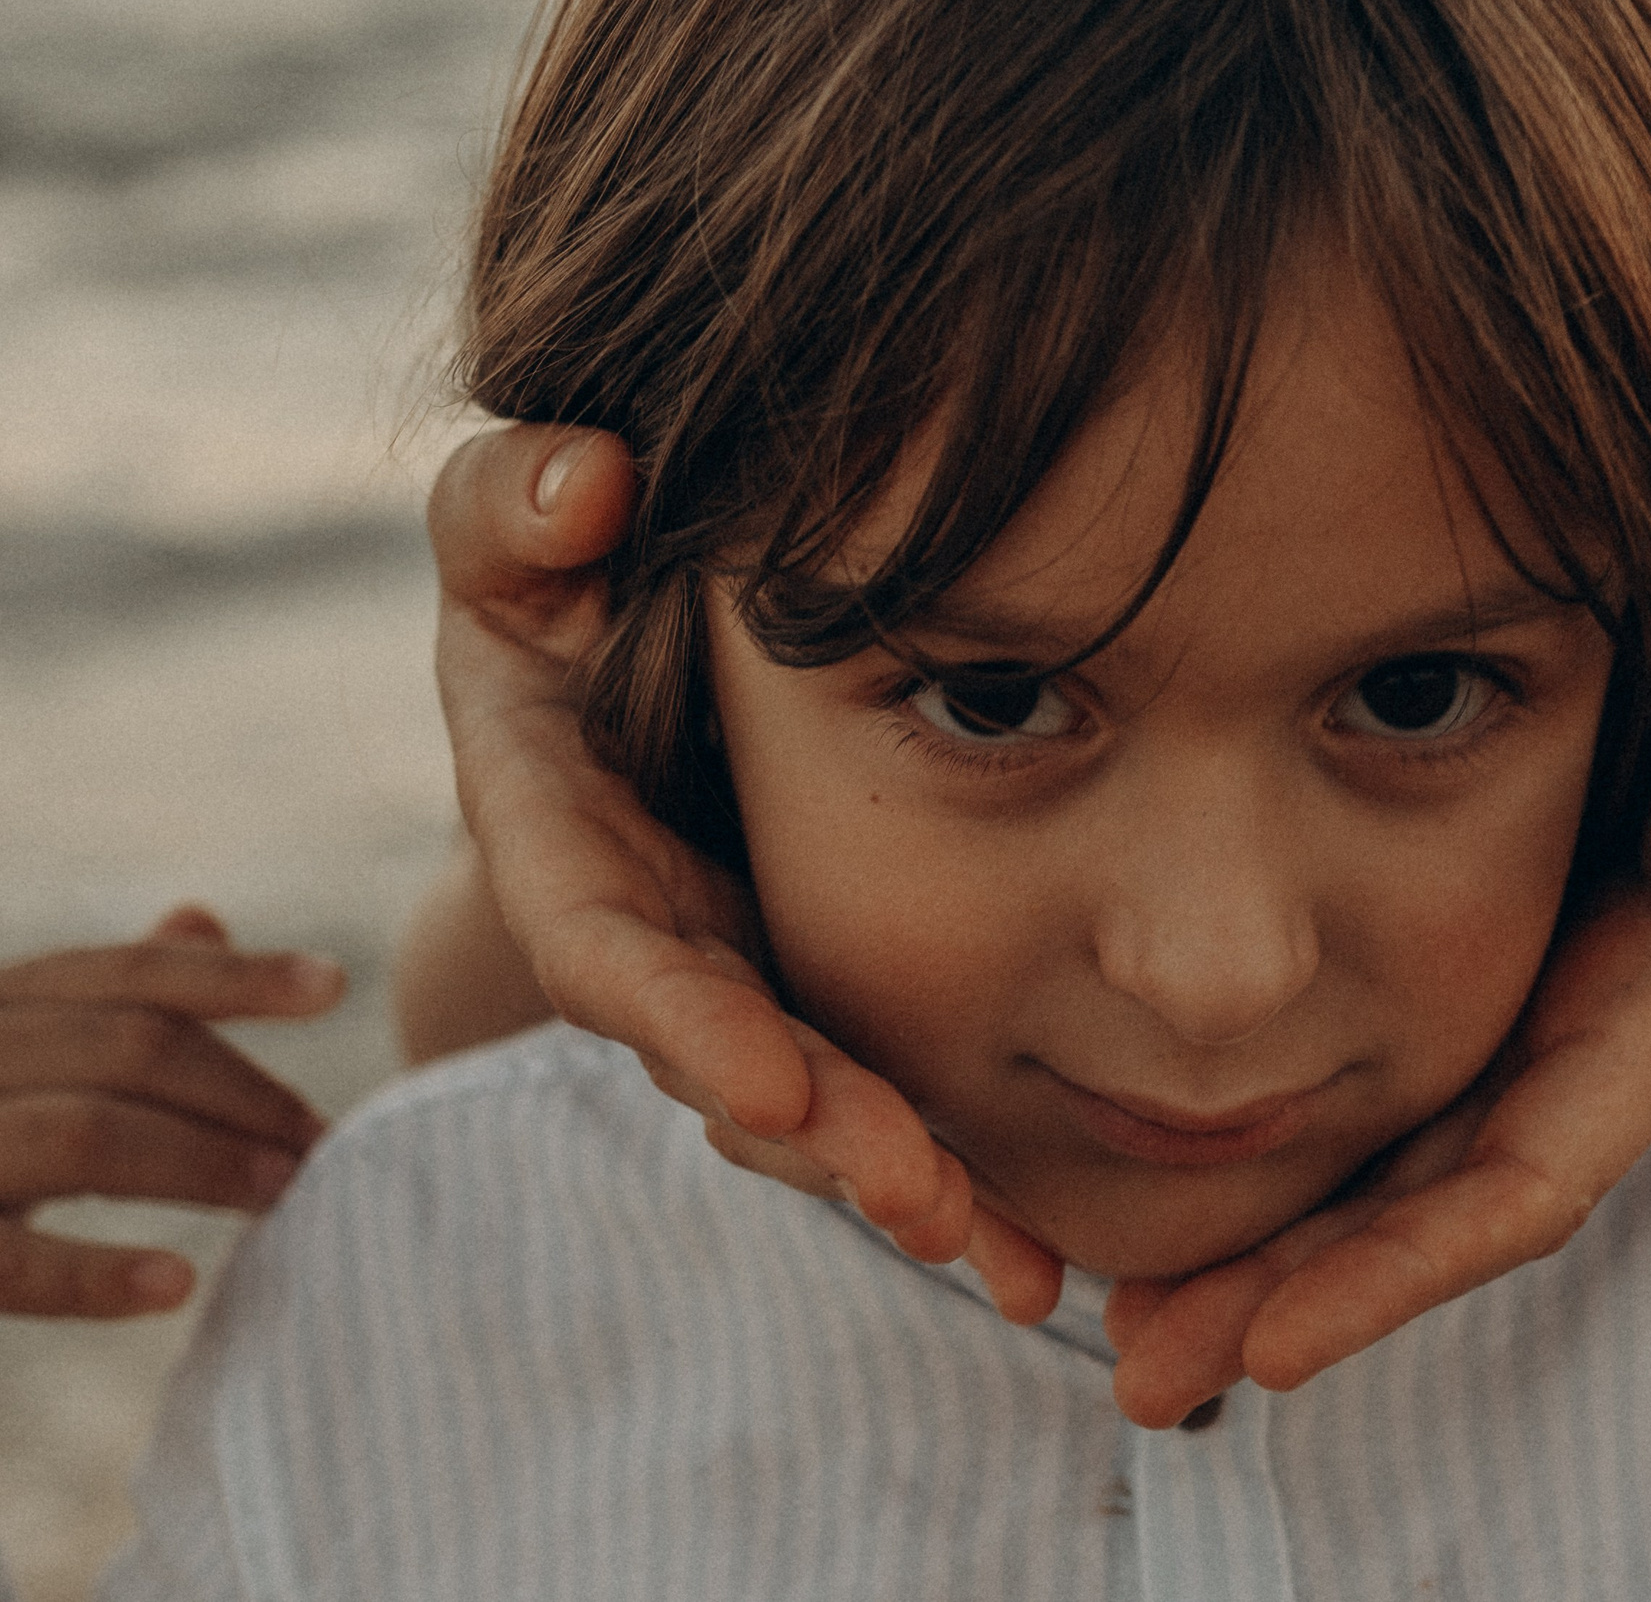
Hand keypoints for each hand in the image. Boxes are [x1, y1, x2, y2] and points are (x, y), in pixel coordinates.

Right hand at [0, 907, 338, 1315]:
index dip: (234, 978)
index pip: (125, 976)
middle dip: (242, 1091)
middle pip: (127, 1047)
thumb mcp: (13, 1050)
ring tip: (283, 1196)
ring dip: (201, 1163)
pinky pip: (8, 1264)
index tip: (336, 985)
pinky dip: (94, 1274)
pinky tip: (178, 1282)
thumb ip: (100, 1003)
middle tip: (320, 1144)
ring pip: (83, 1133)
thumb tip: (201, 917)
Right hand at [430, 424, 997, 1270]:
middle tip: (928, 1203)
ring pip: (813, 1112)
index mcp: (563, 844)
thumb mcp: (516, 530)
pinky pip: (878, 1097)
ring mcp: (736, 979)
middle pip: (730, 1063)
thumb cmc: (563, 570)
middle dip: (823, 1137)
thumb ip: (513, 511)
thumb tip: (581, 482)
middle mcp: (650, 939)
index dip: (682, 1021)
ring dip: (906, 1188)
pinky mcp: (815, 995)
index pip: (609, 949)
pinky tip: (1042, 1250)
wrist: (630, 644)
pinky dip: (953, 1172)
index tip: (769, 1083)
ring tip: (1018, 1264)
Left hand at [1100, 528, 1650, 1426]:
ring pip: (1390, 1164)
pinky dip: (1285, 1144)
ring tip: (1128, 1324)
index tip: (1278, 1347)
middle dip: (1296, 1299)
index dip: (1404, 1270)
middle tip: (1145, 1379)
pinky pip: (1380, 1080)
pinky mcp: (1488, 962)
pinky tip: (1170, 1166)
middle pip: (1431, 1209)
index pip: (1527, 1182)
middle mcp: (1586, 1035)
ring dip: (1269, 1254)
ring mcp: (1532, 1009)